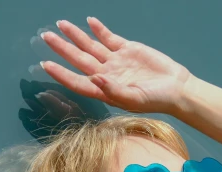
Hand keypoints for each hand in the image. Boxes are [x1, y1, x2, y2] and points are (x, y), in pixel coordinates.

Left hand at [40, 17, 192, 114]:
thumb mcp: (134, 99)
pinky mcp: (127, 50)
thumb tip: (94, 78)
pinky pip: (109, 38)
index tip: (46, 64)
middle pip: (79, 60)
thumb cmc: (156, 100)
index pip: (77, 81)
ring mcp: (116, 62)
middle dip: (62, 49)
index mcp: (105, 90)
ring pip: (91, 46)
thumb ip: (113, 90)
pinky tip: (89, 22)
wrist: (176, 89)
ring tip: (61, 25)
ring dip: (76, 36)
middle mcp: (107, 75)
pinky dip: (99, 30)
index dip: (61, 73)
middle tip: (45, 37)